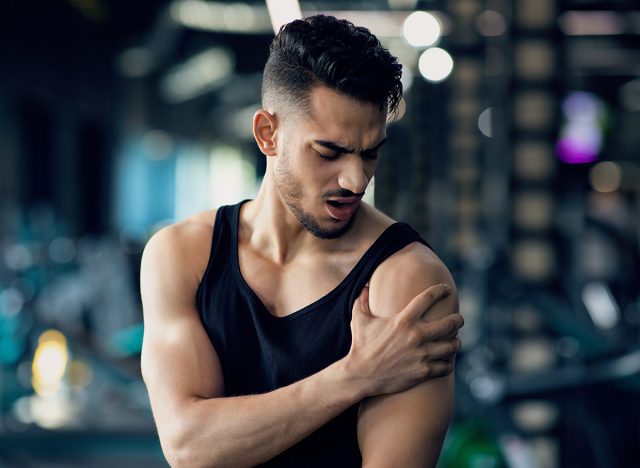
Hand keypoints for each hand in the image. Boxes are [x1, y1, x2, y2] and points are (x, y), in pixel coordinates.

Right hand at [344, 283, 462, 396]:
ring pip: (452, 346)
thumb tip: (365, 285)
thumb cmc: (360, 345)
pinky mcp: (423, 372)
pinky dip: (448, 363)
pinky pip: (446, 366)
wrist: (360, 375)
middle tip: (458, 319)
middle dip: (458, 320)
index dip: (440, 290)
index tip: (446, 289)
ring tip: (453, 341)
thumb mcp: (359, 319)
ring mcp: (421, 355)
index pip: (428, 298)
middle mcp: (416, 336)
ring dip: (455, 342)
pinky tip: (445, 360)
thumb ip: (362, 300)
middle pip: (450, 323)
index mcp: (403, 320)